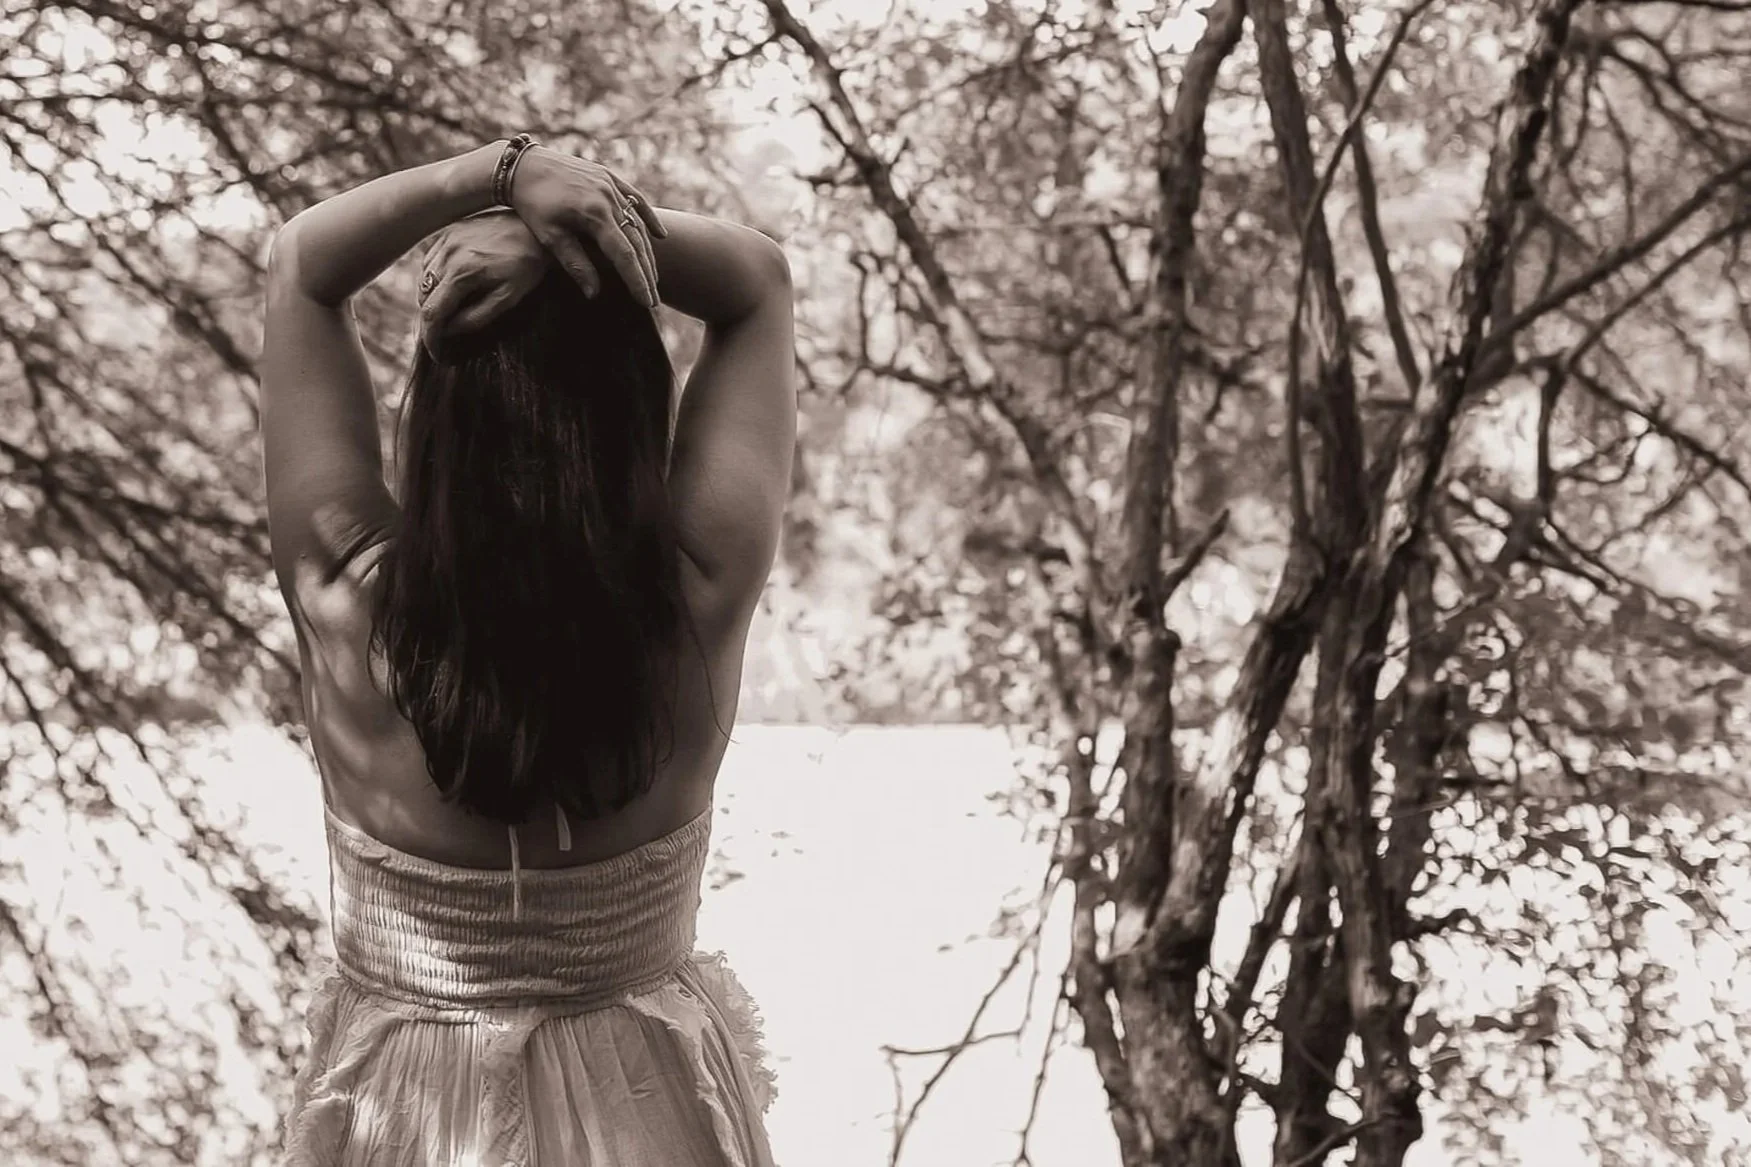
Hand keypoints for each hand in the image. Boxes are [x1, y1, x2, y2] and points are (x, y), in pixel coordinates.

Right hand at [419, 210, 547, 357]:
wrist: (533, 228)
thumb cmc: (527, 264)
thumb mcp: (508, 297)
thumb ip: (477, 316)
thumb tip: (450, 330)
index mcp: (461, 274)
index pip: (433, 314)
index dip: (431, 339)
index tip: (437, 355)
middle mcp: (446, 255)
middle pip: (424, 299)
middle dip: (432, 321)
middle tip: (445, 337)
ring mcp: (444, 241)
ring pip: (423, 281)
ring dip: (431, 301)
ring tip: (449, 314)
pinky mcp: (447, 233)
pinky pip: (430, 262)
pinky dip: (434, 280)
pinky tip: (450, 287)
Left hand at [504, 145, 667, 307]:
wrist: (522, 166)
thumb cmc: (533, 205)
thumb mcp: (551, 237)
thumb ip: (576, 264)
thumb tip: (594, 294)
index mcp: (594, 215)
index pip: (624, 255)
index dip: (637, 281)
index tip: (647, 303)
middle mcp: (609, 198)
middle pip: (637, 242)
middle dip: (647, 273)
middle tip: (654, 300)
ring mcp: (611, 185)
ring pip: (638, 223)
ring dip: (647, 252)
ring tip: (652, 277)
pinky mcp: (608, 177)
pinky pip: (636, 199)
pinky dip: (648, 218)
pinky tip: (660, 236)